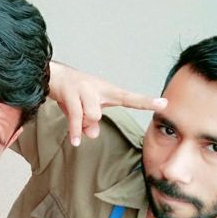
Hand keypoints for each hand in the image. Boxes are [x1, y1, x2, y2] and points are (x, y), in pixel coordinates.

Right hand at [49, 62, 166, 145]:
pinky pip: (76, 116)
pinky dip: (75, 130)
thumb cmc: (72, 93)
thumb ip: (89, 124)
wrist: (51, 75)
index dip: (147, 102)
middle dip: (87, 123)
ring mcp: (83, 88)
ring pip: (91, 114)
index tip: (165, 104)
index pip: (130, 97)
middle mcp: (97, 88)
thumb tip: (92, 134)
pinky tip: (75, 141)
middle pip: (99, 114)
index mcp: (107, 91)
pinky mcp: (69, 92)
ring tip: (73, 121)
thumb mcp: (84, 110)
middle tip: (78, 121)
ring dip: (80, 122)